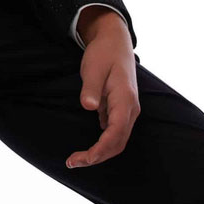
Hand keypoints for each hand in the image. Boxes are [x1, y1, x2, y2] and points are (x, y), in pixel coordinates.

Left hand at [66, 10, 139, 168]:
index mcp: (125, 99)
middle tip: (72, 162)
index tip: (83, 159)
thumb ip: (91, 88)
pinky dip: (102, 145)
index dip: (101, 150)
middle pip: (118, 143)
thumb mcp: (94, 67)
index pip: (116, 133)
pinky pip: (114, 134)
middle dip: (97, 157)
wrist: (115, 41)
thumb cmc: (104, 53)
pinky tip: (87, 149)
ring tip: (76, 159)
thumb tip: (88, 107)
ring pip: (117, 140)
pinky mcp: (121, 110)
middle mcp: (130, 109)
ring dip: (99, 153)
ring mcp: (127, 110)